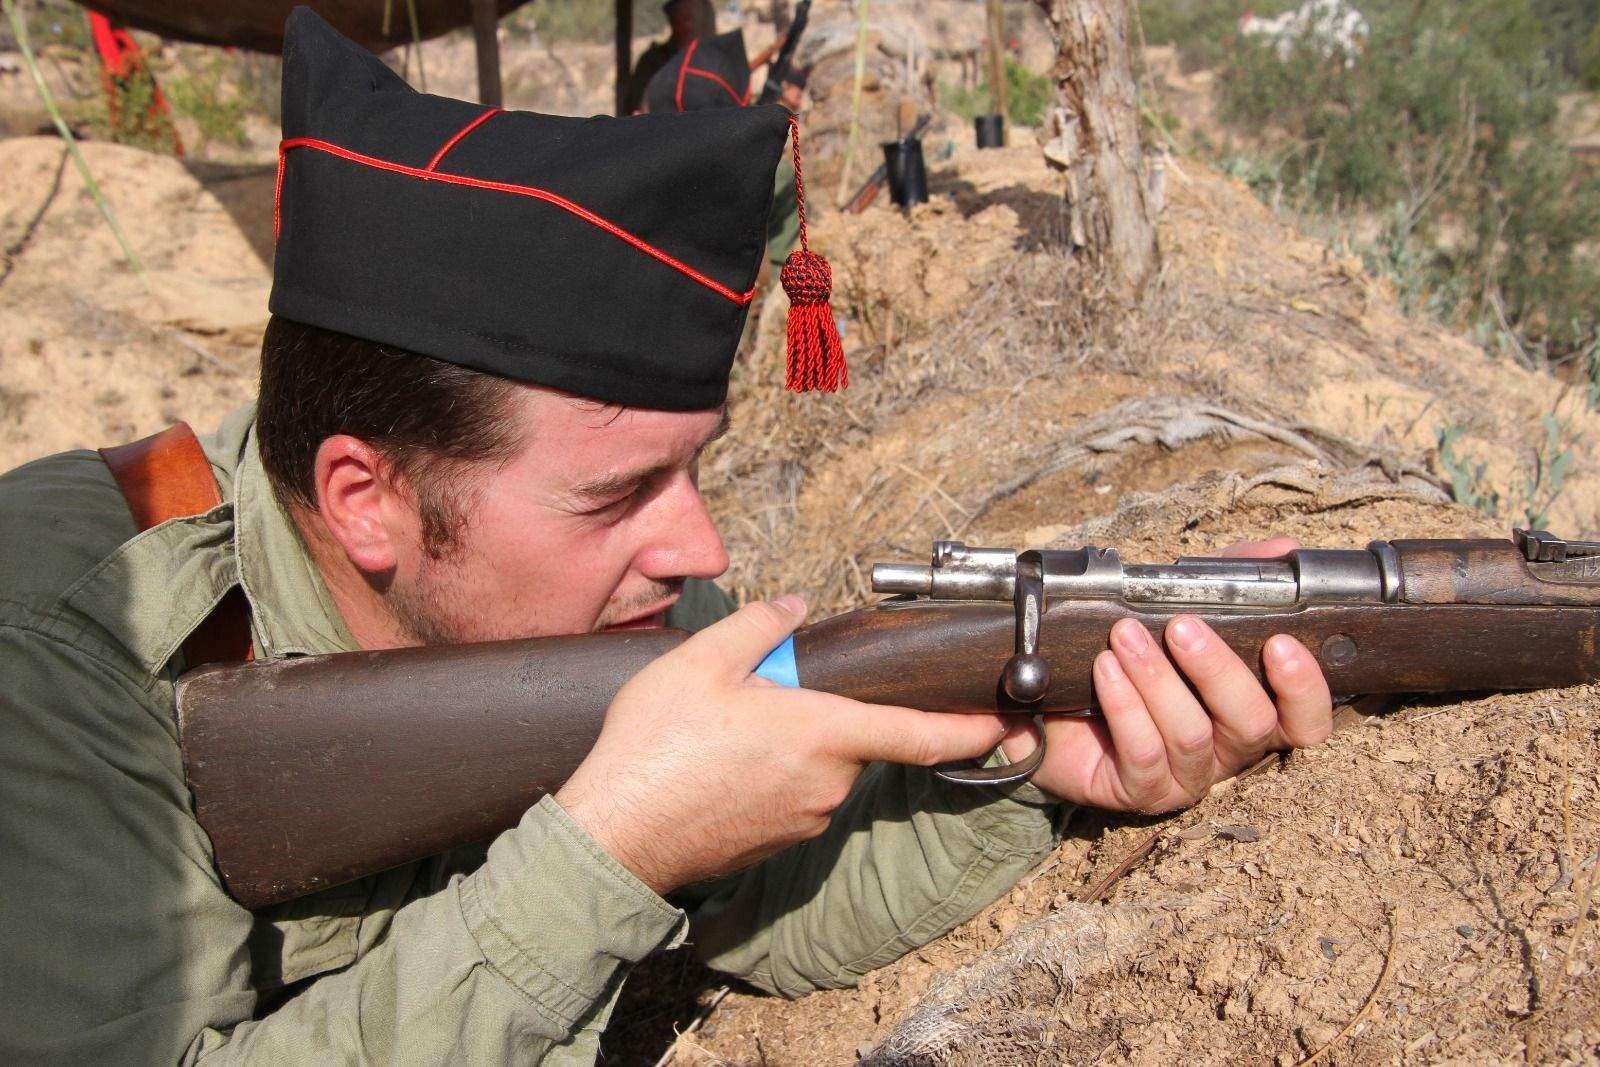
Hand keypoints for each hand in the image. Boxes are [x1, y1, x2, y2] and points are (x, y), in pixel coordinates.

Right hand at [555, 596, 1007, 893]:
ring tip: (723, 732)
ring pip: (820, 768)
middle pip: (853, 740)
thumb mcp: (701, 662)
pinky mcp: (777, 842)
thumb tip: (796, 607)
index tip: (1005, 722)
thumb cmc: (656, 746)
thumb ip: (761, 627)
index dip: (969, 728)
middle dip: (824, 713)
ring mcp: (804, 820)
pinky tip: (719, 765)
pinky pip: (794, 796)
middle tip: (758, 696)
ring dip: (793, 746)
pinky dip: (773, 776)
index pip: (919, 733)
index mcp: (822, 734)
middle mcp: (827, 784)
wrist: (613, 835)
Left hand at [1002, 537, 1333, 812]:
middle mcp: (1229, 750)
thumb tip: (1281, 550)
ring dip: (1158, 680)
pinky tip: (1105, 671)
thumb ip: (1232, 579)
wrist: (1057, 698)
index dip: (1304, 689)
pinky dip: (1125, 707)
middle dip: (1218, 671)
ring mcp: (1187, 776)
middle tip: (1182, 627)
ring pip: (1192, 736)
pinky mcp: (1141, 790)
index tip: (1280, 643)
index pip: (1306, 721)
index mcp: (1253, 711)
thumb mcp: (1183, 604)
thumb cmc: (1136, 651)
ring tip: (1125, 637)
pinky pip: (1142, 753)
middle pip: (1252, 724)